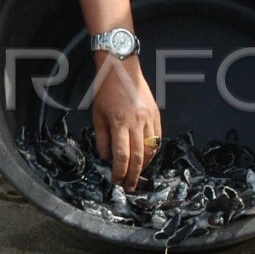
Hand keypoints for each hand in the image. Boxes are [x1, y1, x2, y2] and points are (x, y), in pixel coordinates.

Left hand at [90, 57, 160, 189]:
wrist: (121, 67)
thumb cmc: (106, 89)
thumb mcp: (97, 114)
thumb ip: (101, 138)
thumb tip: (105, 157)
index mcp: (120, 123)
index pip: (122, 155)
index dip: (119, 172)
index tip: (116, 181)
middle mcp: (137, 122)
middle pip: (139, 157)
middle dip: (134, 175)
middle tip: (129, 186)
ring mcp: (149, 118)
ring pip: (151, 149)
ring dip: (144, 165)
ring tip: (137, 173)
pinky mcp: (156, 114)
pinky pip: (158, 137)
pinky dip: (153, 150)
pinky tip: (147, 157)